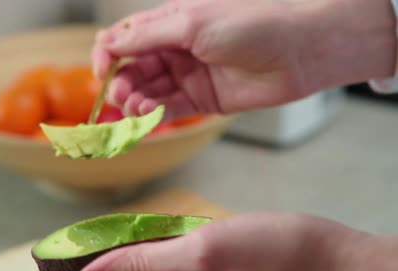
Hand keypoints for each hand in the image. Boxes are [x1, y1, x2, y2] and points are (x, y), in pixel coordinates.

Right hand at [92, 0, 395, 119]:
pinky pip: (168, 109)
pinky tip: (146, 115)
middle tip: (120, 95)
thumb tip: (108, 44)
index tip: (102, 71)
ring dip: (134, 100)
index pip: (125, 39)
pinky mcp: (201, 100)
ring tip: (135, 106)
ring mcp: (187, 75)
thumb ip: (148, 37)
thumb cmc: (252, 23)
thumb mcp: (192, 23)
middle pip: (132, 68)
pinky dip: (152, 114)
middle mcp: (175, 49)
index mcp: (170, 22)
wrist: (300, 50)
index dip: (108, 55)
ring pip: (147, 91)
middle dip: (120, 83)